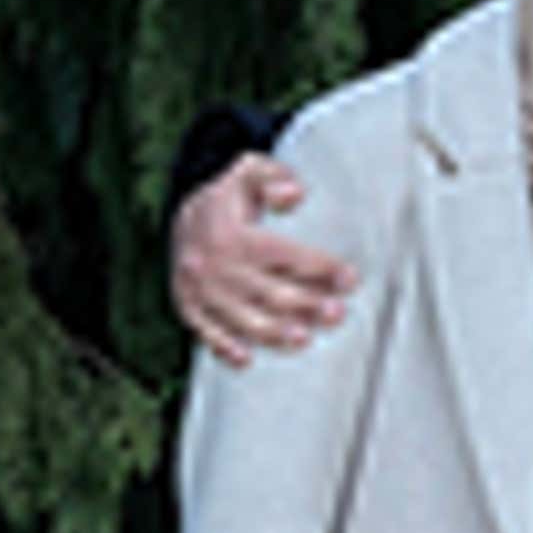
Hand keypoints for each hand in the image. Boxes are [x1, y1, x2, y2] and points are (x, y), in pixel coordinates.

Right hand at [172, 154, 359, 365]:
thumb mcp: (251, 173)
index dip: (319, 266)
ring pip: (241, 318)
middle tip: (337, 313)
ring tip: (304, 338)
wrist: (182, 219)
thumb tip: (294, 195)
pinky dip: (224, 347)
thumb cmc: (231, 200)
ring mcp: (200, 290)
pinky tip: (246, 359)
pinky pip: (206, 332)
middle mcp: (214, 265)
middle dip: (306, 304)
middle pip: (267, 292)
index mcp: (232, 234)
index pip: (283, 254)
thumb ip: (274, 178)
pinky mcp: (189, 307)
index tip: (349, 277)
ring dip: (273, 333)